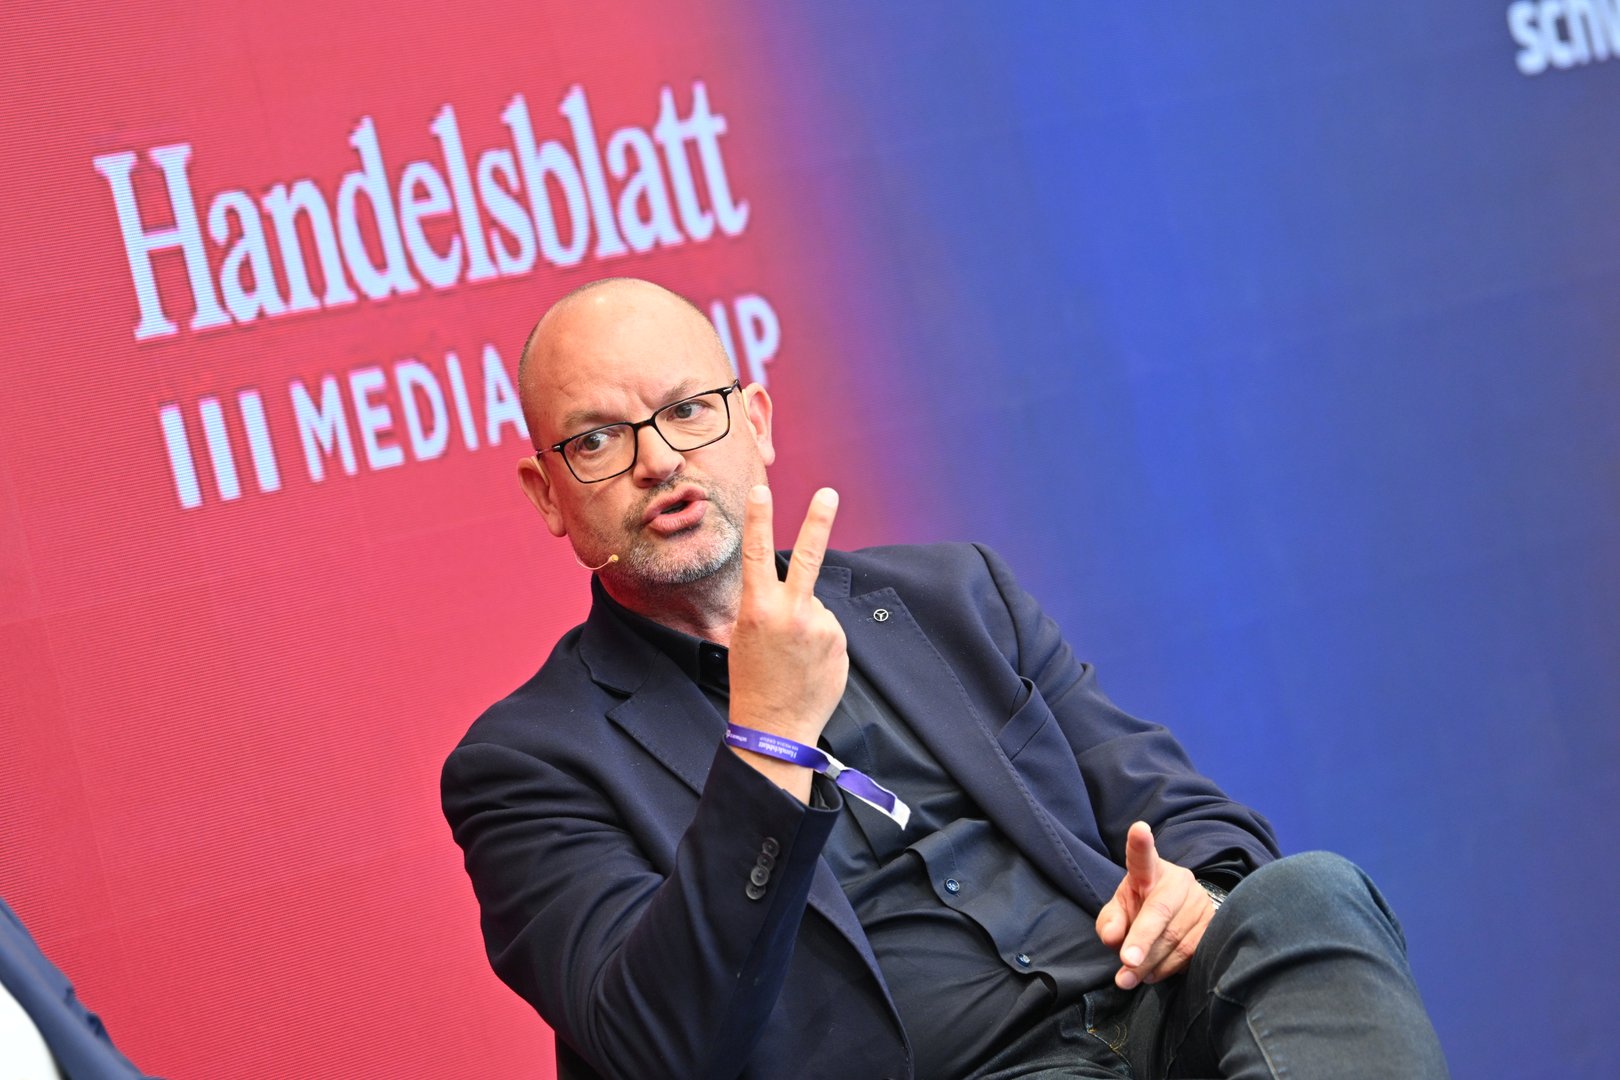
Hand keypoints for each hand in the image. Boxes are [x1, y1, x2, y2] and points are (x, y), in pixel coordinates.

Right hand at [726, 485, 847, 799]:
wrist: (776, 727)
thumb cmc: (753, 680)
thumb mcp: (744, 636)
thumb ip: (768, 607)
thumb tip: (800, 592)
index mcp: (759, 610)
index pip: (758, 554)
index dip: (760, 520)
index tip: (762, 490)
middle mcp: (792, 613)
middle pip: (808, 557)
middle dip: (817, 521)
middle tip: (828, 493)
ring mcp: (820, 628)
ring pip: (816, 607)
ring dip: (807, 624)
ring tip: (793, 657)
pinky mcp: (840, 644)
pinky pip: (829, 630)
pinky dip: (820, 642)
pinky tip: (808, 665)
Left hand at [1095, 821, 1215, 989]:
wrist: (1176, 914)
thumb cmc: (1140, 908)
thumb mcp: (1119, 911)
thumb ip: (1110, 922)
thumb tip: (1113, 938)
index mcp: (1150, 871)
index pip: (1143, 857)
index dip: (1140, 844)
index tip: (1139, 829)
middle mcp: (1178, 882)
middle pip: (1160, 911)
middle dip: (1142, 940)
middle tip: (1126, 964)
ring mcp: (1200, 902)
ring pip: (1175, 938)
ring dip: (1150, 963)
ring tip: (1130, 976)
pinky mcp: (1214, 925)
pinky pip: (1191, 953)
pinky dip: (1168, 969)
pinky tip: (1153, 973)